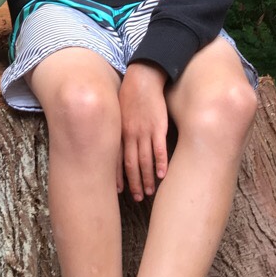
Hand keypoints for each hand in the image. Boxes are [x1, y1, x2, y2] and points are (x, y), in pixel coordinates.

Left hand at [118, 62, 168, 201]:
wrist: (143, 78)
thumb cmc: (129, 94)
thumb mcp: (117, 111)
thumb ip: (117, 128)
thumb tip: (112, 141)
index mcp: (120, 132)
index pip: (117, 159)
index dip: (118, 176)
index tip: (119, 191)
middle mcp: (131, 134)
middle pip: (132, 164)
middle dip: (134, 183)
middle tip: (138, 198)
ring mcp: (145, 131)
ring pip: (146, 160)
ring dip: (147, 178)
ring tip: (150, 191)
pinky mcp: (159, 127)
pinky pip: (160, 149)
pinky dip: (161, 163)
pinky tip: (162, 175)